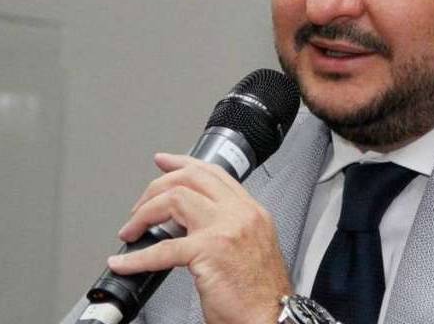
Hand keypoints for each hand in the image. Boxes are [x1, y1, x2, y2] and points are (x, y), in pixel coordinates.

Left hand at [108, 153, 291, 323]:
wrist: (271, 317)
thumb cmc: (261, 293)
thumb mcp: (252, 246)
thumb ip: (227, 226)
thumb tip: (189, 223)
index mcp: (250, 210)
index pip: (214, 174)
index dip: (184, 164)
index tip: (165, 161)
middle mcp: (240, 212)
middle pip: (192, 177)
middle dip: (157, 185)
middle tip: (138, 205)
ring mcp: (225, 228)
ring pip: (175, 198)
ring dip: (144, 213)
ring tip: (131, 230)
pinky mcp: (209, 251)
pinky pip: (162, 249)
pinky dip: (137, 257)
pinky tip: (125, 263)